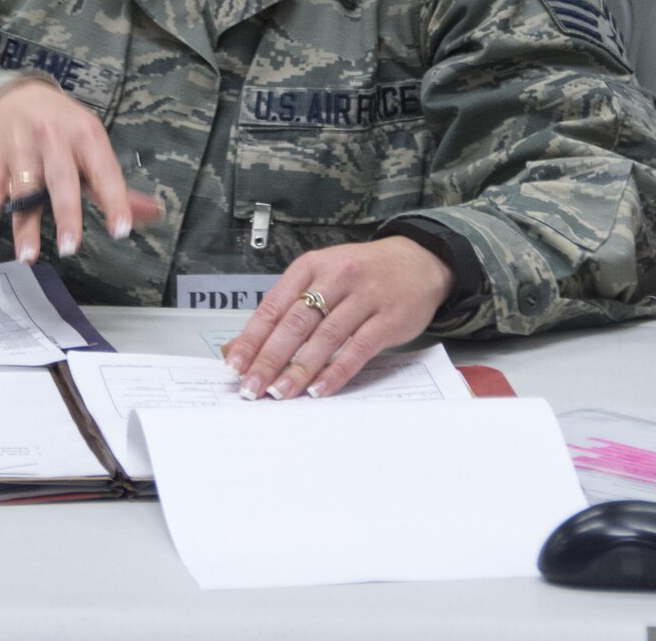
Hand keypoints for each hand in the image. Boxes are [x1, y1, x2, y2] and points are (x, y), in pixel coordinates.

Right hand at [0, 77, 159, 261]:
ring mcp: (20, 150)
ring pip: (23, 191)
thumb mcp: (93, 144)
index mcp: (85, 135)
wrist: (15, 95)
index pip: (103, 170)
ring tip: (28, 257)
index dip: (114, 199)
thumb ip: (117, 184)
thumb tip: (152, 213)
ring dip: (24, 226)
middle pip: (61, 179)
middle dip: (67, 213)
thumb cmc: (62, 126)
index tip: (122, 228)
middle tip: (72, 247)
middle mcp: (52, 139)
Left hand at [223, 237, 455, 400]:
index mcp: (311, 266)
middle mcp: (336, 277)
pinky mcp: (389, 318)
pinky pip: (358, 348)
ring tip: (280, 393)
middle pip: (296, 323)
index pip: (274, 306)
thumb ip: (286, 309)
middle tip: (252, 387)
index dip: (252, 338)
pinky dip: (337, 371)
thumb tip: (242, 346)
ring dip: (300, 369)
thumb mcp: (321, 278)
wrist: (420, 261)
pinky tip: (319, 389)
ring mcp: (365, 296)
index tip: (235, 365)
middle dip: (270, 359)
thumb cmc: (362, 274)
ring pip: (325, 337)